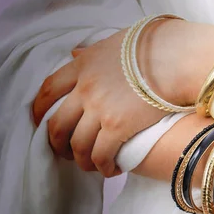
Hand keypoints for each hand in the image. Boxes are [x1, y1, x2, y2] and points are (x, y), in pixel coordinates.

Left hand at [31, 19, 187, 176]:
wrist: (176, 58)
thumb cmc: (153, 46)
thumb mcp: (114, 42)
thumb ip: (91, 52)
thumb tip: (74, 54)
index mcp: (82, 66)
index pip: (48, 90)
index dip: (38, 110)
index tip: (38, 121)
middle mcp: (85, 89)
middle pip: (57, 125)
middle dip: (57, 144)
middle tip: (65, 153)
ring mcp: (99, 109)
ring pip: (77, 145)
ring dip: (81, 160)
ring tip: (91, 166)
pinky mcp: (117, 127)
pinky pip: (100, 155)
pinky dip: (102, 167)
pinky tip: (111, 170)